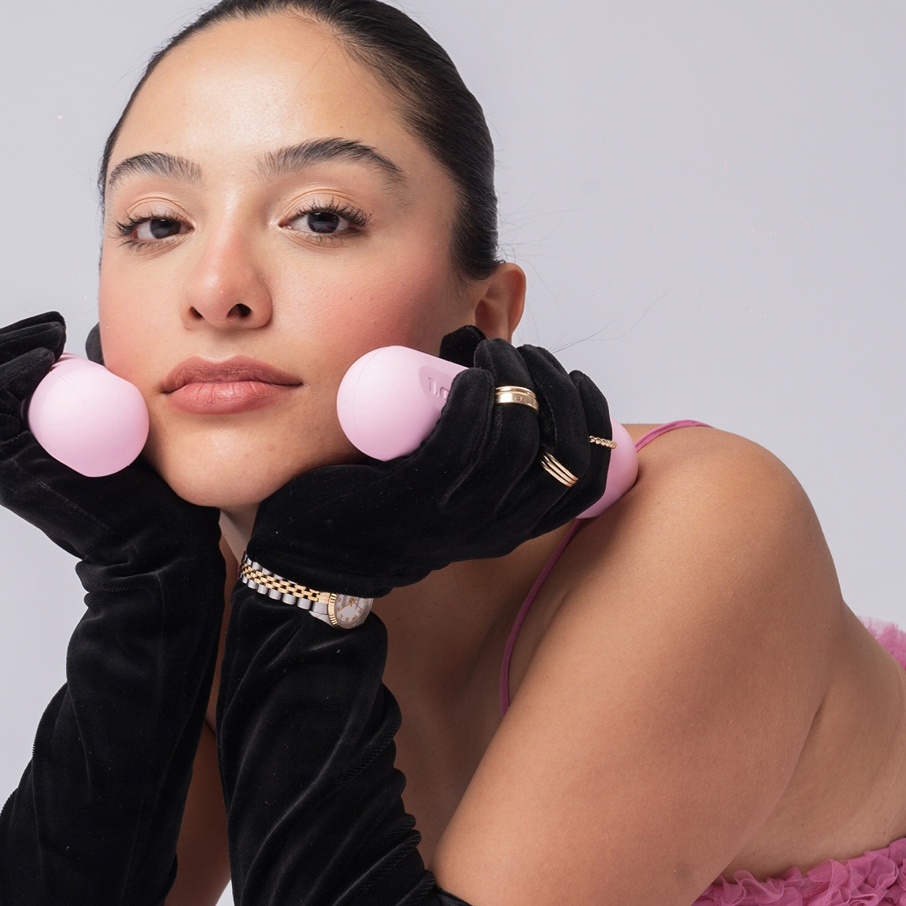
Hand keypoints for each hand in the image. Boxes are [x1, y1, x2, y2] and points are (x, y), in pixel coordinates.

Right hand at [0, 312, 219, 570]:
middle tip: (49, 324)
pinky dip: (7, 377)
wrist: (159, 549)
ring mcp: (0, 470)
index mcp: (22, 448)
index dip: (13, 347)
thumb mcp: (126, 428)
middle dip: (2, 342)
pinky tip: (45, 358)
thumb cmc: (154, 497)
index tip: (56, 327)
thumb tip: (101, 343)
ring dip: (2, 351)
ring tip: (49, 335)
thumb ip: (105, 391)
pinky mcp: (8, 478)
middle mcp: (1, 459)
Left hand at [245, 328, 611, 597]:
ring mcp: (457, 514)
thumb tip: (509, 372)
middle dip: (554, 385)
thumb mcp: (453, 489)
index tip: (569, 377)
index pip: (590, 476)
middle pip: (564, 450)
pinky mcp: (414, 496)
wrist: (313, 556)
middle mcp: (498, 525)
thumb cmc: (384, 505)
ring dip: (513, 378)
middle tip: (522, 352)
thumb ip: (484, 450)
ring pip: (519, 439)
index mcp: (516, 523)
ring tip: (487, 350)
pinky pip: (463, 443)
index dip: (592, 417)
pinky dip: (472, 397)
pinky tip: (464, 374)